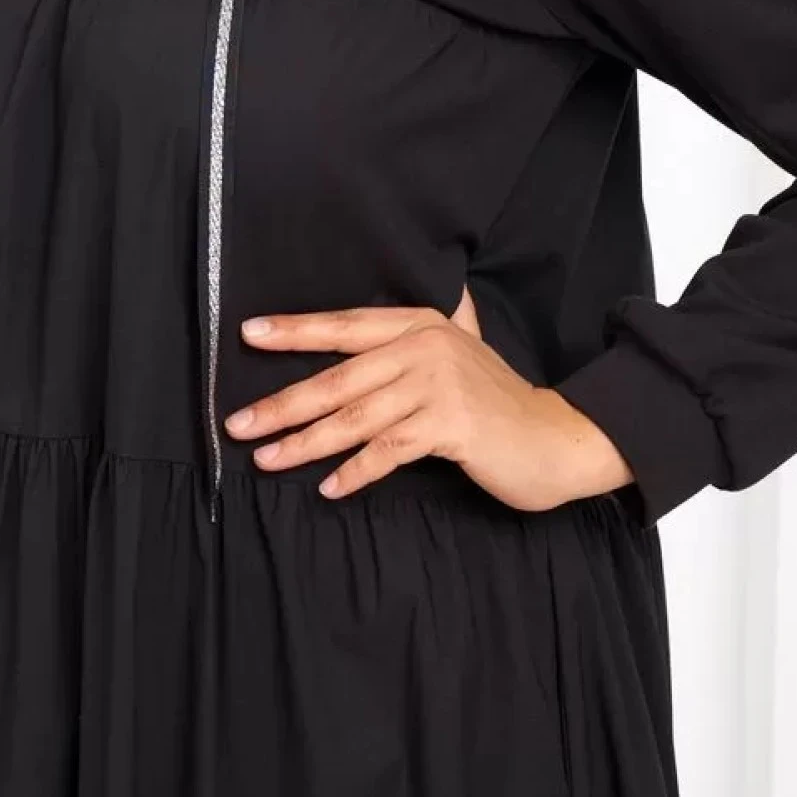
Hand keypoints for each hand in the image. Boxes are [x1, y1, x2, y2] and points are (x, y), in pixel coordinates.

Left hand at [226, 286, 634, 510]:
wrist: (558, 438)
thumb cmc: (498, 402)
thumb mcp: (462, 353)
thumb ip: (432, 332)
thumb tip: (405, 309)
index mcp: (420, 324)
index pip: (344, 325)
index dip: (296, 331)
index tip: (248, 335)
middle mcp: (425, 347)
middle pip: (338, 378)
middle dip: (283, 403)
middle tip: (238, 422)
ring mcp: (438, 385)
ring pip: (355, 418)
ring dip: (305, 442)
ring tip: (267, 458)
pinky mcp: (450, 426)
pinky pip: (388, 451)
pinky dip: (355, 472)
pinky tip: (328, 488)